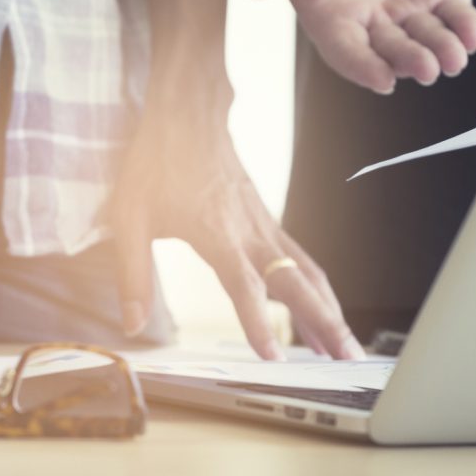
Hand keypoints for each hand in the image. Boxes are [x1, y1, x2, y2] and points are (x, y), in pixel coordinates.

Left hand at [109, 98, 364, 360]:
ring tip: (345, 348)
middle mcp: (251, 233)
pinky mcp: (268, 221)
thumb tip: (132, 325)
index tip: (274, 357)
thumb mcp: (129, 220)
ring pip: (308, 274)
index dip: (258, 323)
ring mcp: (265, 226)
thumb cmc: (156, 163)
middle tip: (347, 359)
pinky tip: (325, 309)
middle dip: (324, 324)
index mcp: (218, 235)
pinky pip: (302, 260)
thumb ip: (132, 277)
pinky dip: (319, 289)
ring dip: (331, 311)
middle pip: (296, 285)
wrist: (187, 115)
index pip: (245, 288)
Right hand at [239, 0, 475, 92]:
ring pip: (426, 39)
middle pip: (391, 50)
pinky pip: (455, 17)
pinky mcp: (438, 0)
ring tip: (453, 59)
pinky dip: (465, 28)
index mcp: (334, 23)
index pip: (347, 51)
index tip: (383, 80)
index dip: (364, 67)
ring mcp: (407, 16)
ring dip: (442, 51)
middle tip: (427, 69)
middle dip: (410, 60)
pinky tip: (472, 35)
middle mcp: (372, 28)